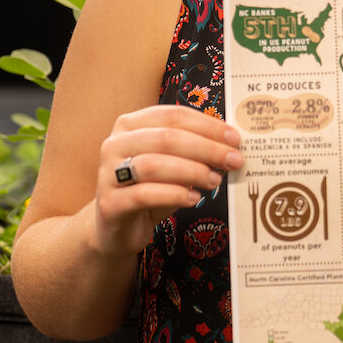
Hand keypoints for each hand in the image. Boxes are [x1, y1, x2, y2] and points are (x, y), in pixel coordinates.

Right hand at [92, 105, 243, 256]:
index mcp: (130, 125)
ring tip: (215, 180)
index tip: (235, 138)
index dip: (207, 125)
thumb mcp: (170, 164)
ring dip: (193, 171)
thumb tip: (230, 144)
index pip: (173, 115)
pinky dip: (174, 194)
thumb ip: (192, 150)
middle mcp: (115, 143)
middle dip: (206, 148)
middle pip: (166, 137)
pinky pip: (145, 194)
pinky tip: (194, 198)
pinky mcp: (109, 203)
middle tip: (233, 160)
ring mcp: (108, 173)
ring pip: (155, 164)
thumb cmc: (148, 189)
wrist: (116, 228)